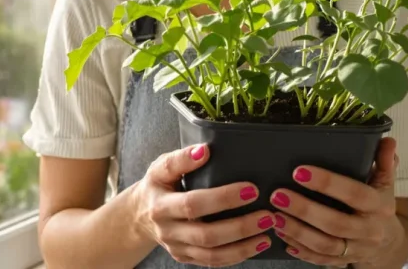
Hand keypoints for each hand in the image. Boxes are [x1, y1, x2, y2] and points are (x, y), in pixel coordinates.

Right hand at [132, 143, 274, 266]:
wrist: (139, 215)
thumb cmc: (158, 185)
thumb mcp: (161, 167)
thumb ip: (180, 159)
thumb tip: (204, 150)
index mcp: (162, 205)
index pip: (194, 203)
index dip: (223, 198)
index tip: (252, 189)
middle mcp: (168, 230)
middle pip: (206, 235)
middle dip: (240, 227)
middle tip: (267, 215)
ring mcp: (177, 247)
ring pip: (212, 255)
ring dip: (243, 246)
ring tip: (267, 234)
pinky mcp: (186, 257)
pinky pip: (213, 262)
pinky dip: (237, 256)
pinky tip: (257, 245)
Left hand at [270, 137, 405, 266]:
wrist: (388, 245)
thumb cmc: (379, 207)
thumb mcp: (385, 184)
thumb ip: (383, 161)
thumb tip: (387, 140)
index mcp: (379, 206)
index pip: (355, 193)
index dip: (328, 183)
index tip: (299, 172)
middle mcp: (369, 231)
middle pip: (335, 223)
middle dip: (305, 210)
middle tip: (278, 195)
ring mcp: (355, 250)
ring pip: (324, 245)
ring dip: (297, 231)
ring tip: (275, 216)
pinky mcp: (342, 262)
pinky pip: (319, 259)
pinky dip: (299, 249)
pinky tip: (281, 236)